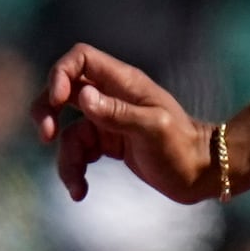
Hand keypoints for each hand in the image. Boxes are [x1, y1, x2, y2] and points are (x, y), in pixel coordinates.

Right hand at [32, 43, 213, 204]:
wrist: (203, 175)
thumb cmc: (183, 148)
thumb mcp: (153, 129)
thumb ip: (118, 113)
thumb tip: (82, 98)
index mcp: (124, 83)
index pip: (81, 59)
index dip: (61, 74)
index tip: (58, 102)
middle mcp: (113, 97)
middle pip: (64, 90)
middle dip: (47, 111)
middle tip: (46, 135)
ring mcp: (108, 120)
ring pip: (69, 130)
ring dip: (64, 156)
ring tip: (75, 184)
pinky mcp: (108, 143)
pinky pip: (79, 151)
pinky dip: (75, 169)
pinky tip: (80, 191)